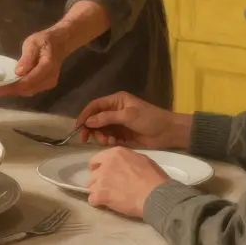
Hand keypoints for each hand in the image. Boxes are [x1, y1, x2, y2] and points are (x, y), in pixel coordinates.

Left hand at [0, 30, 70, 97]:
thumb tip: (18, 72)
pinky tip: (13, 86)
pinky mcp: (48, 84)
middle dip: (13, 91)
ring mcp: (50, 82)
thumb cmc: (44, 41)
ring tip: (3, 89)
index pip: (29, 81)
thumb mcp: (33, 43)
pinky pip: (33, 90)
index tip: (0, 89)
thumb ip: (27, 57)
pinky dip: (22, 89)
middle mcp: (50, 78)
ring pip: (31, 91)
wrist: (60, 43)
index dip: (14, 87)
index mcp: (47, 66)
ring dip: (17, 91)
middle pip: (29, 89)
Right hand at [74, 91, 190, 149]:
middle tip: (86, 138)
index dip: (85, 115)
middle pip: (96, 119)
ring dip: (100, 136)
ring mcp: (118, 124)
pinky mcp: (122, 136)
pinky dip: (108, 141)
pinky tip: (113, 143)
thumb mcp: (128, 115)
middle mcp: (115, 111)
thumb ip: (107, 118)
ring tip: (106, 141)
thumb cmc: (149, 119)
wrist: (168, 132)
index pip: (95, 106)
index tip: (78, 127)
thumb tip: (88, 121)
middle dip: (91, 128)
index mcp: (116, 101)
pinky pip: (109, 138)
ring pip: (101, 130)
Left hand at [86, 147, 169, 217]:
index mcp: (116, 153)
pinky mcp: (101, 194)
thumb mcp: (142, 160)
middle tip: (108, 188)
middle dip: (98, 181)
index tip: (102, 174)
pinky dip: (97, 203)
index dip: (99, 167)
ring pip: (90, 186)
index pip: (97, 159)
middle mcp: (106, 164)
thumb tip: (123, 164)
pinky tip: (105, 204)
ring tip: (107, 198)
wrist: (155, 195)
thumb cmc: (154, 178)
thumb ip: (128, 160)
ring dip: (97, 192)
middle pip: (94, 174)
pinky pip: (92, 199)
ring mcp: (102, 179)